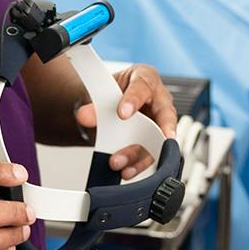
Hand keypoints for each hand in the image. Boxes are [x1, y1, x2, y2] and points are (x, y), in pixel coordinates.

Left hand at [74, 64, 176, 178]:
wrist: (108, 103)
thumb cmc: (114, 91)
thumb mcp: (103, 93)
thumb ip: (93, 104)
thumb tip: (83, 115)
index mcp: (146, 78)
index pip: (143, 87)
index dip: (133, 100)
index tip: (122, 113)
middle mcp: (158, 100)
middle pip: (165, 115)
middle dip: (159, 131)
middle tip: (156, 140)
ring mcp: (160, 122)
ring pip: (158, 140)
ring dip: (139, 154)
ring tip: (119, 162)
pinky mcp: (155, 141)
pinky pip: (151, 154)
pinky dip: (138, 165)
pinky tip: (126, 170)